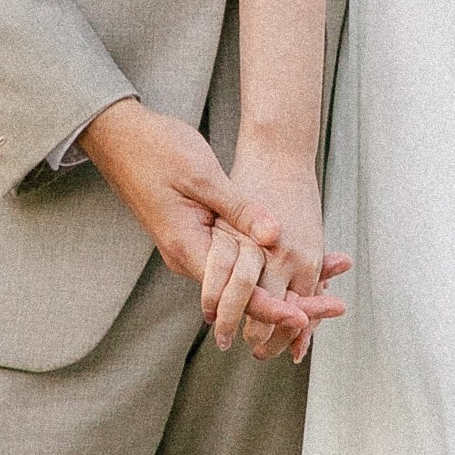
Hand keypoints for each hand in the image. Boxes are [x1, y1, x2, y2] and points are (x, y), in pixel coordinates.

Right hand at [79, 100, 336, 340]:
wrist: (120, 136)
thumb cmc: (158, 150)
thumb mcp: (203, 176)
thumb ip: (239, 209)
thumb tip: (276, 237)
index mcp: (187, 248)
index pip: (239, 294)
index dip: (274, 309)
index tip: (307, 317)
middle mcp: (187, 257)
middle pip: (243, 294)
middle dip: (288, 302)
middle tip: (334, 300)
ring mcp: (189, 248)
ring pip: (240, 279)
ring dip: (279, 283)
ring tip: (326, 282)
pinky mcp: (193, 234)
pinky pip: (231, 260)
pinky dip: (261, 265)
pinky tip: (289, 261)